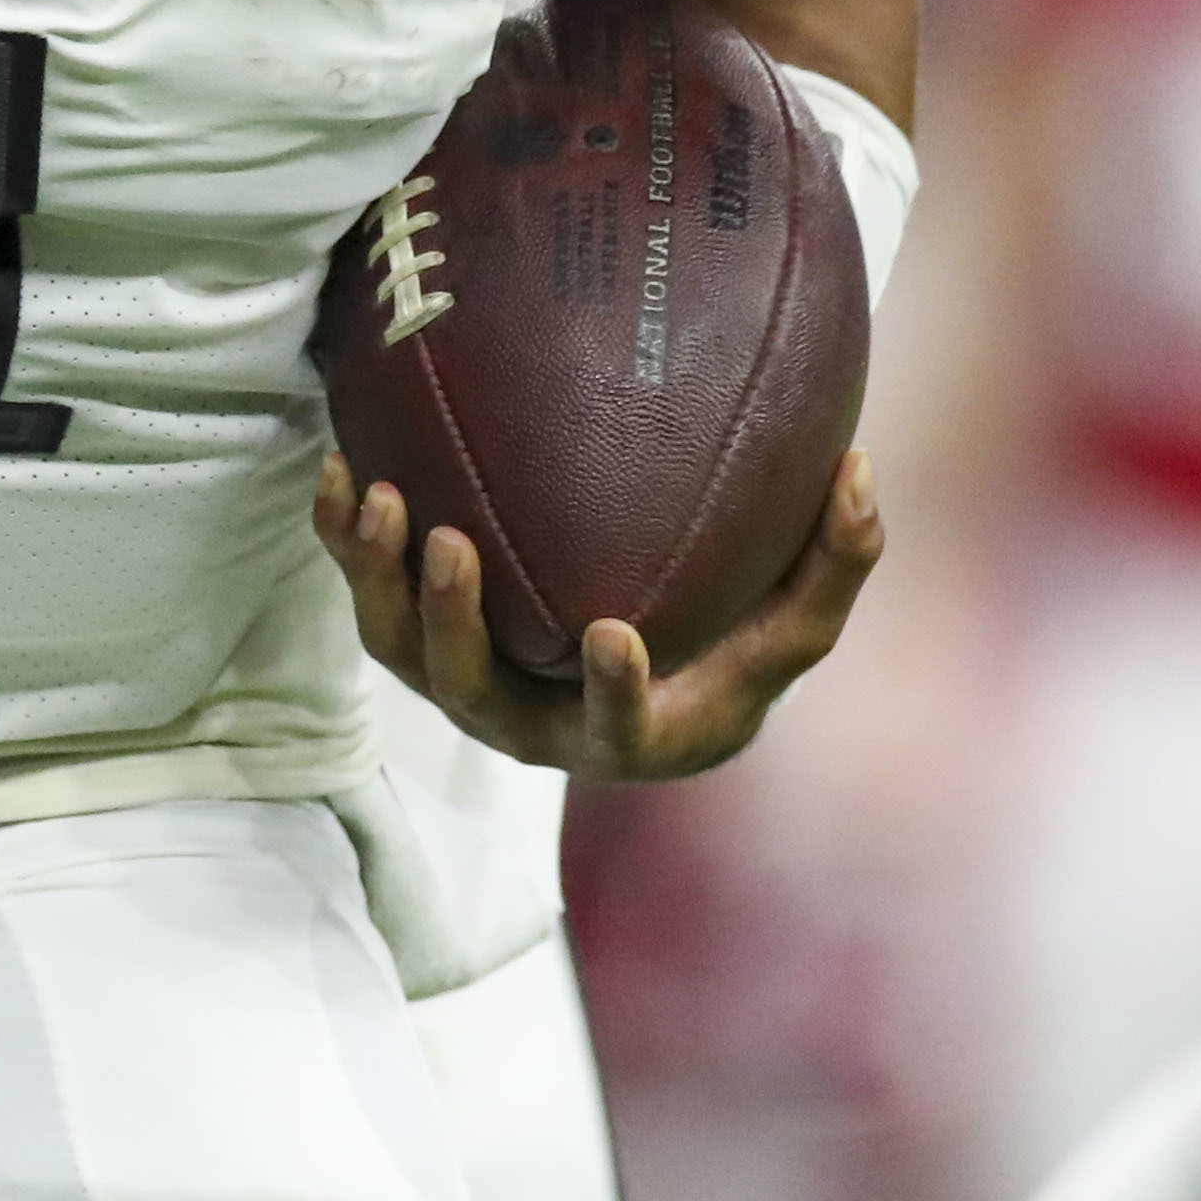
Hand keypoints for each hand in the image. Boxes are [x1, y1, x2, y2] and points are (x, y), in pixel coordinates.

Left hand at [312, 449, 882, 780]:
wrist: (646, 678)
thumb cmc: (728, 654)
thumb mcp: (793, 624)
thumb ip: (834, 562)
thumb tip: (859, 470)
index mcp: (624, 732)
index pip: (614, 729)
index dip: (610, 694)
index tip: (613, 636)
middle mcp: (531, 722)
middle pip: (471, 692)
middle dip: (450, 623)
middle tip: (449, 543)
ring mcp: (469, 683)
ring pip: (403, 649)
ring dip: (378, 579)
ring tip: (379, 498)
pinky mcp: (424, 640)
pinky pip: (371, 595)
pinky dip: (348, 543)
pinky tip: (341, 469)